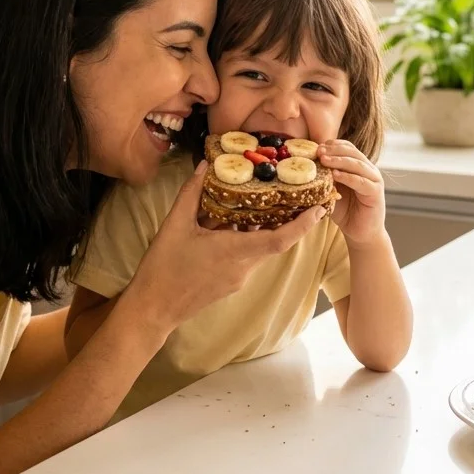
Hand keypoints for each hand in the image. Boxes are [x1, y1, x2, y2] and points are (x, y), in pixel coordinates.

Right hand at [124, 161, 327, 336]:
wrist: (154, 307)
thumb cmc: (164, 267)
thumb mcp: (175, 223)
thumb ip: (192, 193)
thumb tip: (205, 166)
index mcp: (235, 251)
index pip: (280, 239)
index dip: (303, 224)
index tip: (319, 209)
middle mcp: (243, 267)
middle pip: (274, 242)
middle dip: (287, 220)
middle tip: (294, 196)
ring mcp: (238, 278)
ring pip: (260, 249)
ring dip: (263, 229)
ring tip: (261, 204)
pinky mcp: (230, 284)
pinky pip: (247, 257)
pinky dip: (246, 239)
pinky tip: (231, 224)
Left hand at [317, 140, 385, 247]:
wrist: (359, 232)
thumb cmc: (344, 210)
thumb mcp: (331, 190)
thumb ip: (324, 177)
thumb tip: (304, 165)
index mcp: (358, 166)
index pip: (347, 148)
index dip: (333, 145)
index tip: (317, 146)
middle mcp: (368, 170)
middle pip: (352, 152)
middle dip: (334, 150)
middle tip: (318, 151)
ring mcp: (374, 180)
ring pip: (357, 165)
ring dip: (339, 160)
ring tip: (323, 160)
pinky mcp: (376, 193)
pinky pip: (361, 182)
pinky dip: (348, 177)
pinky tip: (335, 175)